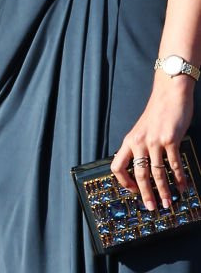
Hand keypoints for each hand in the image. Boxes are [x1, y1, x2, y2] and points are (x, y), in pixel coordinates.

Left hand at [110, 74, 193, 210]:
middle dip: (145, 194)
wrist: (169, 93)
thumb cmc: (157, 112)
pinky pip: (174, 164)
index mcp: (130, 140)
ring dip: (164, 191)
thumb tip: (144, 169)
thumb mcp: (142, 129)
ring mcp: (154, 141)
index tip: (133, 191)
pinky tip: (183, 187)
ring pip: (157, 173)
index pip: (118, 166)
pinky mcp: (170, 139)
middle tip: (151, 207)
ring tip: (168, 203)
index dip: (123, 182)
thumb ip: (141, 146)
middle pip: (138, 174)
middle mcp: (139, 141)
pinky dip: (179, 178)